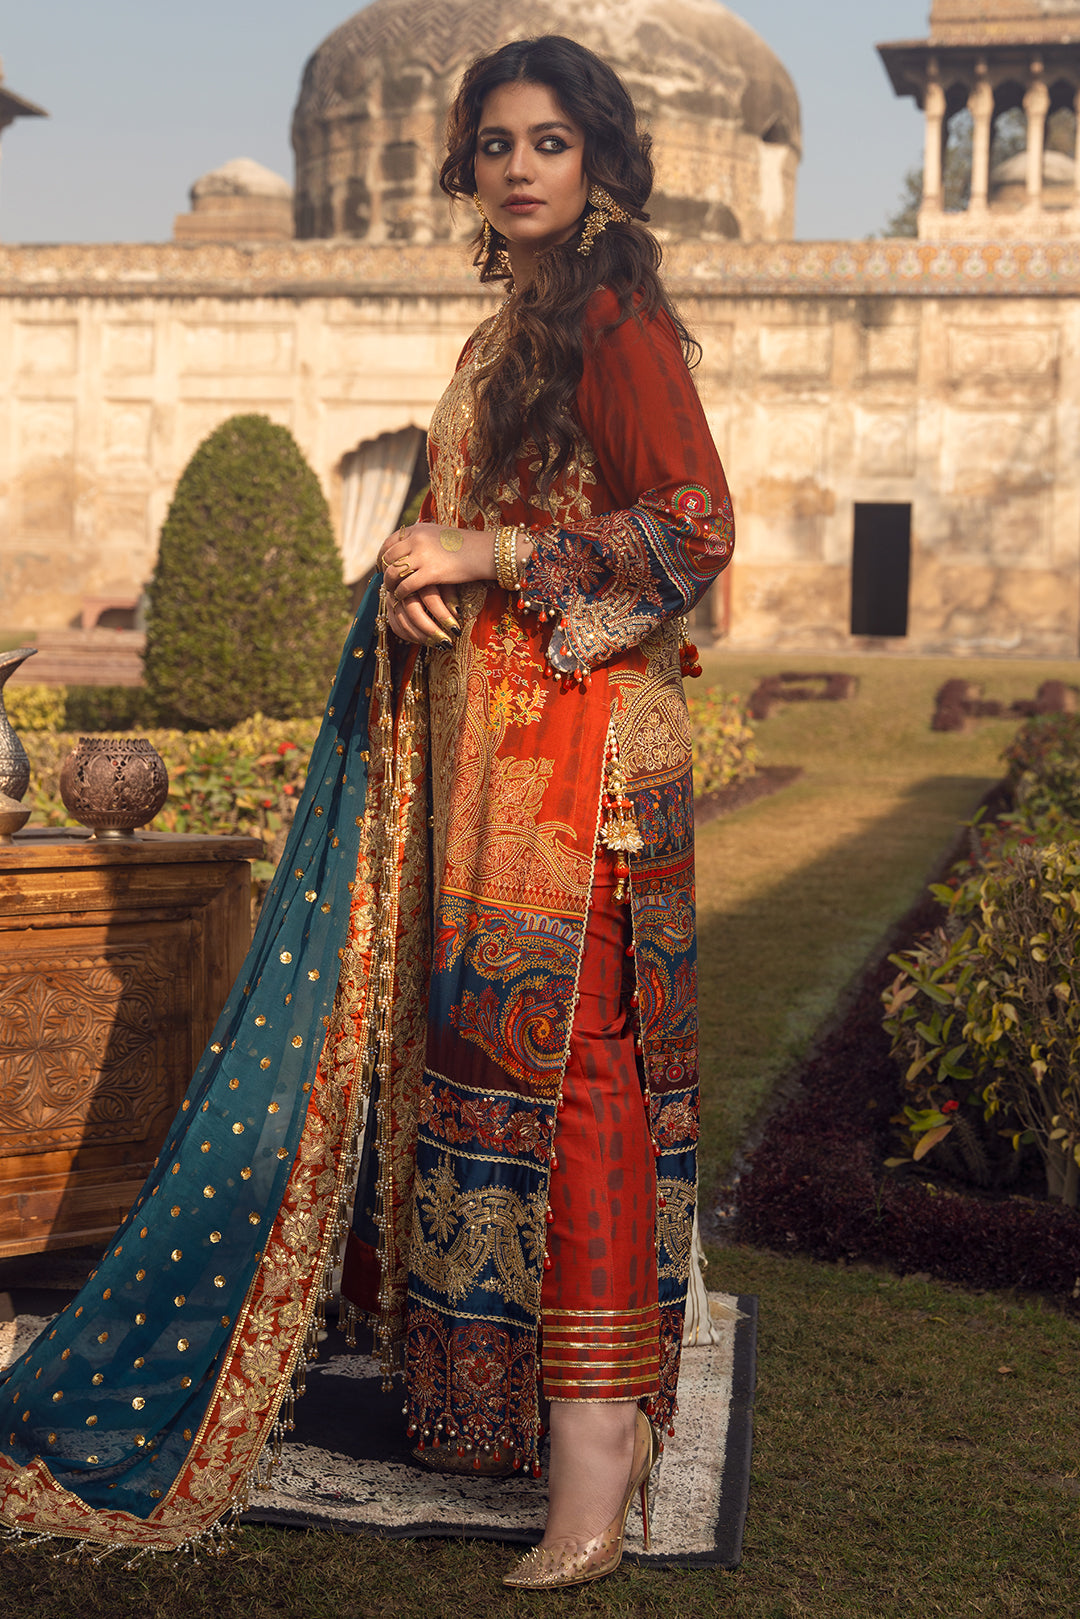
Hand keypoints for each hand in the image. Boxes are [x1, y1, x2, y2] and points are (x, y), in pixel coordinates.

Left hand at [378, 523, 495, 646]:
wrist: (484, 552)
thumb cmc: (464, 545)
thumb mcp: (438, 534)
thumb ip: (421, 538)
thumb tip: (408, 547)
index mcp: (417, 529)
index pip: (389, 542)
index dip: (382, 555)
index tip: (383, 566)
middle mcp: (417, 539)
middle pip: (388, 557)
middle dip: (384, 570)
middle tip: (387, 581)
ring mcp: (423, 556)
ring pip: (393, 572)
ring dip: (390, 583)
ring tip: (392, 590)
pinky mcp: (431, 573)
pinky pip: (406, 586)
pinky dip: (401, 593)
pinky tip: (402, 597)